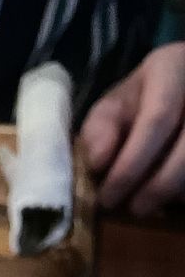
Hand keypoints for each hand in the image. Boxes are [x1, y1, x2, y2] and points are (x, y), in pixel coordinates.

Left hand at [80, 43, 184, 216]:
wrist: (179, 90)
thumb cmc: (140, 102)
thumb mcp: (113, 107)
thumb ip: (100, 131)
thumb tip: (99, 162)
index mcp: (173, 66)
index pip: (158, 118)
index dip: (131, 165)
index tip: (108, 198)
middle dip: (158, 186)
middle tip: (134, 209)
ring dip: (177, 192)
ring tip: (152, 205)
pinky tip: (173, 198)